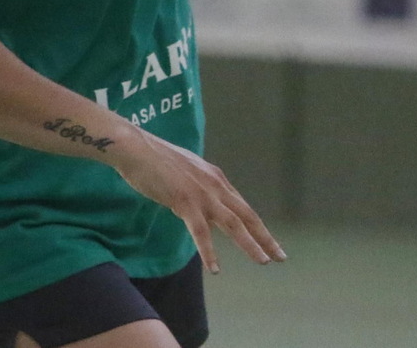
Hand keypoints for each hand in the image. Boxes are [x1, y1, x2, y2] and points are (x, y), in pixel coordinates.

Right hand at [112, 127, 284, 272]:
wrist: (135, 148)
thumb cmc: (154, 160)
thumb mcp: (185, 173)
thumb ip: (196, 189)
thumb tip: (197, 207)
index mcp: (215, 178)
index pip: (243, 207)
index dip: (258, 226)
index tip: (271, 242)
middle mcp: (214, 184)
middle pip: (246, 215)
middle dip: (265, 237)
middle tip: (281, 257)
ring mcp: (201, 193)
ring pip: (232, 224)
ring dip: (249, 244)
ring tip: (263, 262)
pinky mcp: (184, 201)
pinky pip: (200, 231)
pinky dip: (209, 251)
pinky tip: (215, 268)